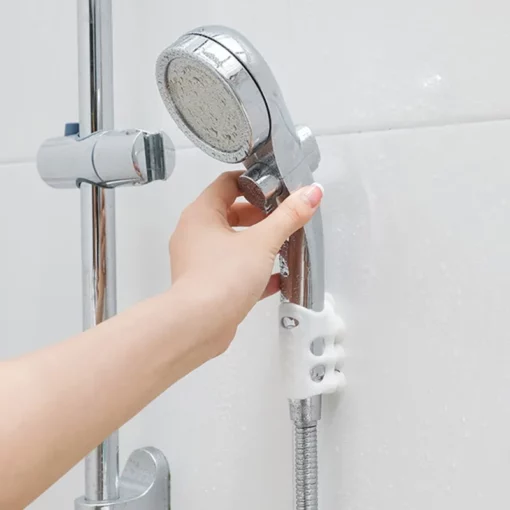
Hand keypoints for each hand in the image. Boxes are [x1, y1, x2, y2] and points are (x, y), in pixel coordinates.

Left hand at [169, 171, 322, 354]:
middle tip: (283, 219)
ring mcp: (198, 260)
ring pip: (231, 243)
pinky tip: (277, 279)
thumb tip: (313, 191)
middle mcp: (194, 233)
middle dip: (259, 215)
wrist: (198, 325)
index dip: (254, 182)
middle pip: (229, 212)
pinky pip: (231, 269)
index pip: (227, 183)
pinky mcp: (205, 284)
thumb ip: (288, 216)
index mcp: (201, 213)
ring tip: (283, 246)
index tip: (278, 188)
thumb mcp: (263, 242)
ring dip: (257, 243)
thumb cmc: (224, 276)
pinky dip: (252, 270)